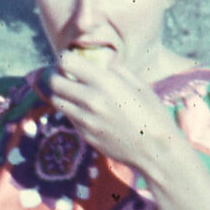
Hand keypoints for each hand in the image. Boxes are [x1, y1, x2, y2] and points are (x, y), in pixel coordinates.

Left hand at [48, 50, 191, 172]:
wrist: (156, 151)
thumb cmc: (152, 114)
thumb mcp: (139, 86)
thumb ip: (117, 70)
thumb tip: (103, 60)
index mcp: (105, 83)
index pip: (66, 62)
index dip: (65, 58)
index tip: (69, 59)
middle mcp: (91, 100)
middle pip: (53, 81)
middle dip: (55, 74)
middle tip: (63, 74)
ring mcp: (85, 119)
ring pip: (56, 100)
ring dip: (59, 92)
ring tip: (70, 89)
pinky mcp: (84, 134)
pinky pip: (68, 116)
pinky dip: (70, 108)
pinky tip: (83, 107)